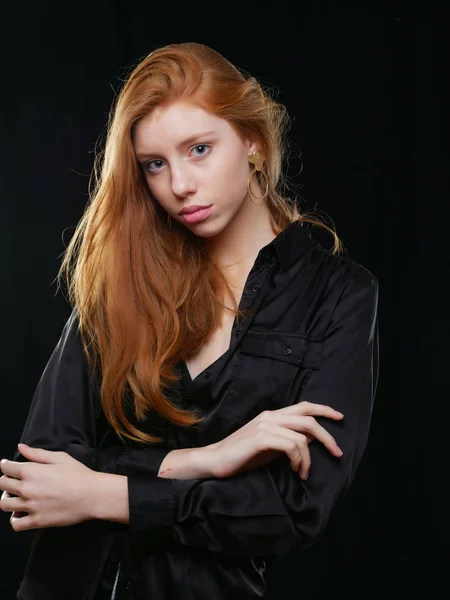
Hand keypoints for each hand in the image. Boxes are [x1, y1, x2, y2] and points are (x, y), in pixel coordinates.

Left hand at [0, 443, 97, 531]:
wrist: (91, 495)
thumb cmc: (78, 474)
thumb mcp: (59, 458)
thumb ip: (37, 453)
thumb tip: (20, 447)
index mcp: (31, 471)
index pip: (6, 468)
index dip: (6, 465)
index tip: (8, 466)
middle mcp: (26, 488)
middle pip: (2, 485)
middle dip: (5, 481)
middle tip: (14, 481)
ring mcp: (30, 506)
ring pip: (5, 504)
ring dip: (7, 499)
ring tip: (15, 497)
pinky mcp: (36, 521)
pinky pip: (16, 524)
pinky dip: (15, 519)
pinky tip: (21, 513)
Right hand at [208, 401, 343, 479]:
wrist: (215, 461)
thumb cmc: (243, 456)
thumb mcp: (270, 446)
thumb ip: (288, 439)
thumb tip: (311, 440)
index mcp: (273, 415)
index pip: (304, 406)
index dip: (324, 409)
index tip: (340, 418)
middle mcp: (270, 416)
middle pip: (308, 419)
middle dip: (327, 436)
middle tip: (337, 453)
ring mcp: (265, 425)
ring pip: (302, 437)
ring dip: (308, 458)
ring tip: (303, 472)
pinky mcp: (261, 438)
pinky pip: (291, 446)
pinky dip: (298, 460)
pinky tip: (295, 470)